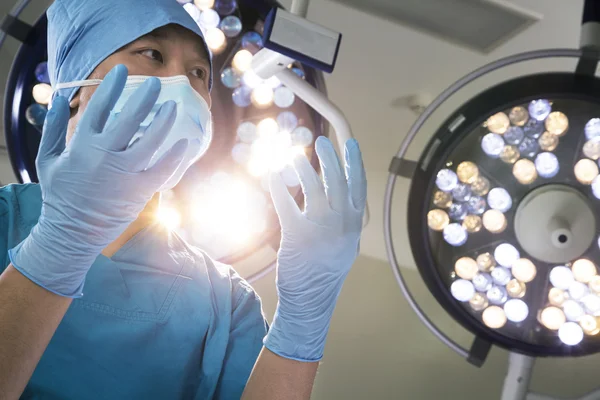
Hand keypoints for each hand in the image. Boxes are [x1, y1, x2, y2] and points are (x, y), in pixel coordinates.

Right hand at [9, 64, 187, 297]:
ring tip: (172, 107)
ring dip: (163, 121)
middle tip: (156, 83)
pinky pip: (162, 170)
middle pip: (128, 119)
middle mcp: (104, 155)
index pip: (98, 107)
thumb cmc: (60, 195)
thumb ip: (54, 128)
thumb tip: (60, 99)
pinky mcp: (139, 191)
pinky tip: (184, 142)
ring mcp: (123, 174)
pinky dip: (175, 156)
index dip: (111, 86)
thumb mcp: (47, 160)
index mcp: (81, 145)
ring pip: (149, 141)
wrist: (71, 233)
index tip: (122, 71)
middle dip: (144, 97)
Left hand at [264, 136, 366, 361]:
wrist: (311, 298)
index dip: (355, 162)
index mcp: (354, 224)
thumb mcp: (346, 243)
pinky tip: (274, 174)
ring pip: (314, 188)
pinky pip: (287, 204)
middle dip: (331, 158)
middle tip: (322, 141)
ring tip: (295, 156)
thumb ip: (345, 219)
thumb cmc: (326, 269)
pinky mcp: (298, 235)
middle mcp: (342, 224)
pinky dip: (280, 186)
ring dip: (304, 168)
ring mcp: (321, 229)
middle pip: (337, 182)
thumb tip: (339, 192)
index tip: (350, 142)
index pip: (358, 186)